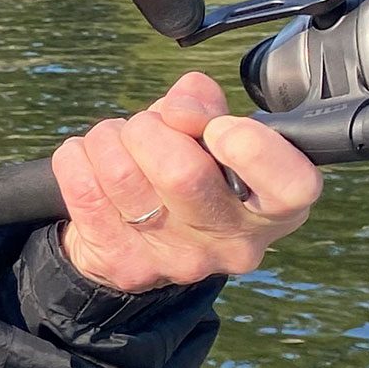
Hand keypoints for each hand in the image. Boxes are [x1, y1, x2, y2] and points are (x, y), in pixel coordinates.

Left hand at [54, 71, 320, 293]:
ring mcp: (178, 261)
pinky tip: (88, 159)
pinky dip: (76, 157)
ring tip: (115, 141)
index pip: (292, 185)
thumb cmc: (187, 174)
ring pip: (123, 175)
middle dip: (149, 129)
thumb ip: (206, 108)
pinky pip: (83, 189)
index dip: (250, 145)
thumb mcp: (212, 137)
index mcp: (275, 208)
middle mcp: (233, 242)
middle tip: (145, 128)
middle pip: (183, 173)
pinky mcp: (126, 265)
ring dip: (108, 139)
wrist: (138, 241)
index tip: (218, 127)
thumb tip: (184, 102)